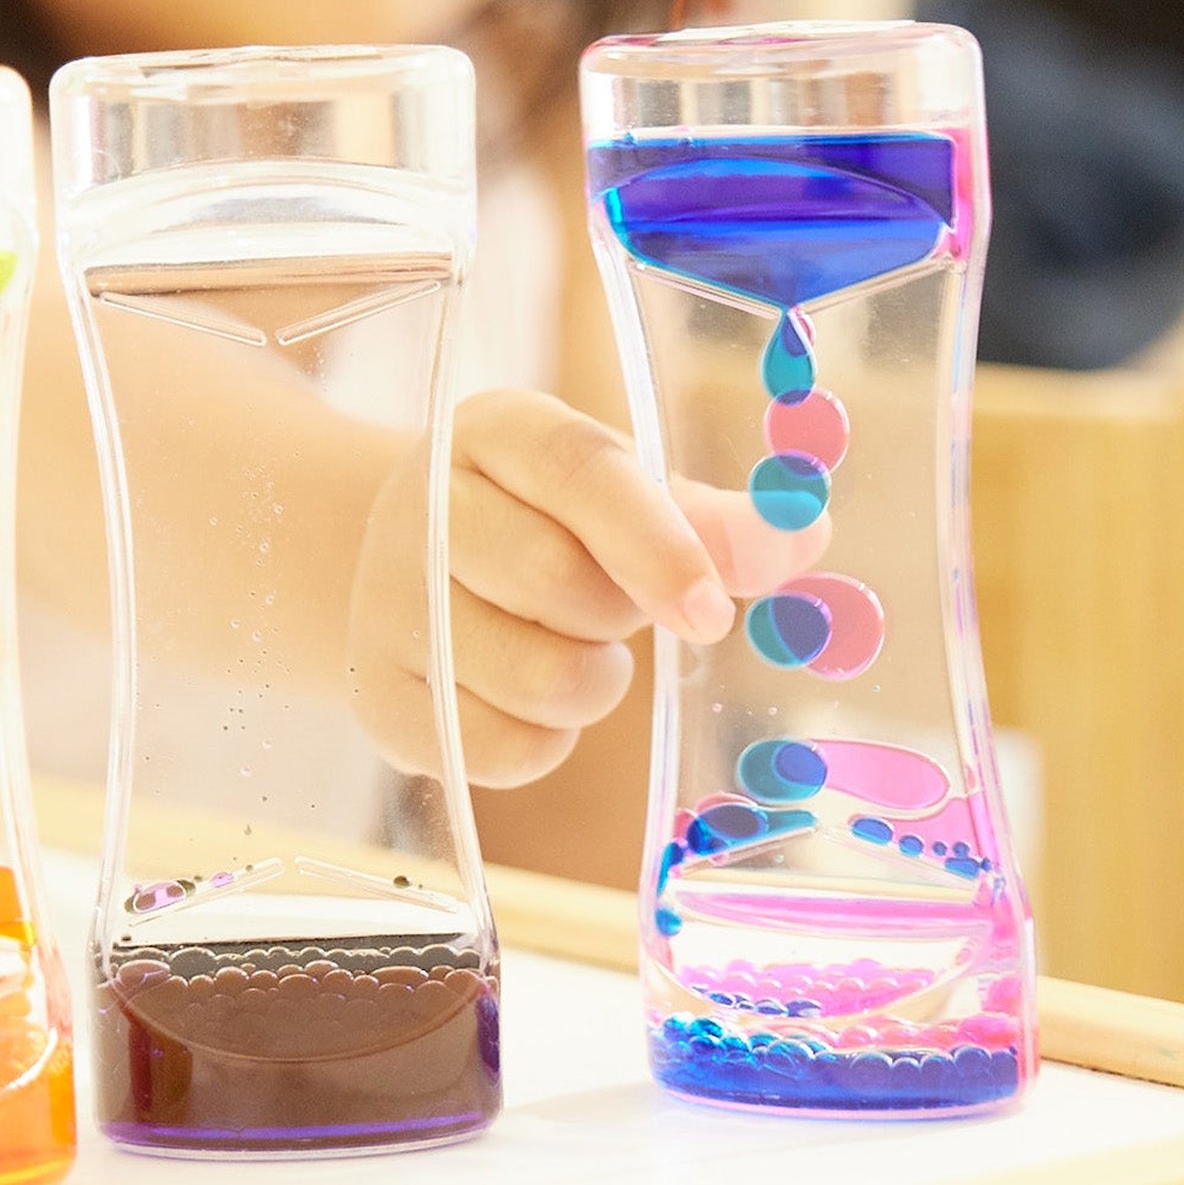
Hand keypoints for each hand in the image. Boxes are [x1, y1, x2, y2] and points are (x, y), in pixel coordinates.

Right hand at [348, 389, 825, 787]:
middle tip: (617, 608)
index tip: (712, 610)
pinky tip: (527, 697)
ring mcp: (389, 603)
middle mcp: (423, 505)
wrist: (402, 570)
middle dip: (618, 613)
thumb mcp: (621, 495)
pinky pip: (498, 753)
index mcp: (496, 430)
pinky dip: (544, 741)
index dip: (656, 541)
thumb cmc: (541, 523)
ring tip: (572, 646)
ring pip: (533, 678)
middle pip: (555, 579)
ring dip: (590, 682)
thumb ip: (711, 519)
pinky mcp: (380, 696)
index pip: (578, 470)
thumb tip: (804, 535)